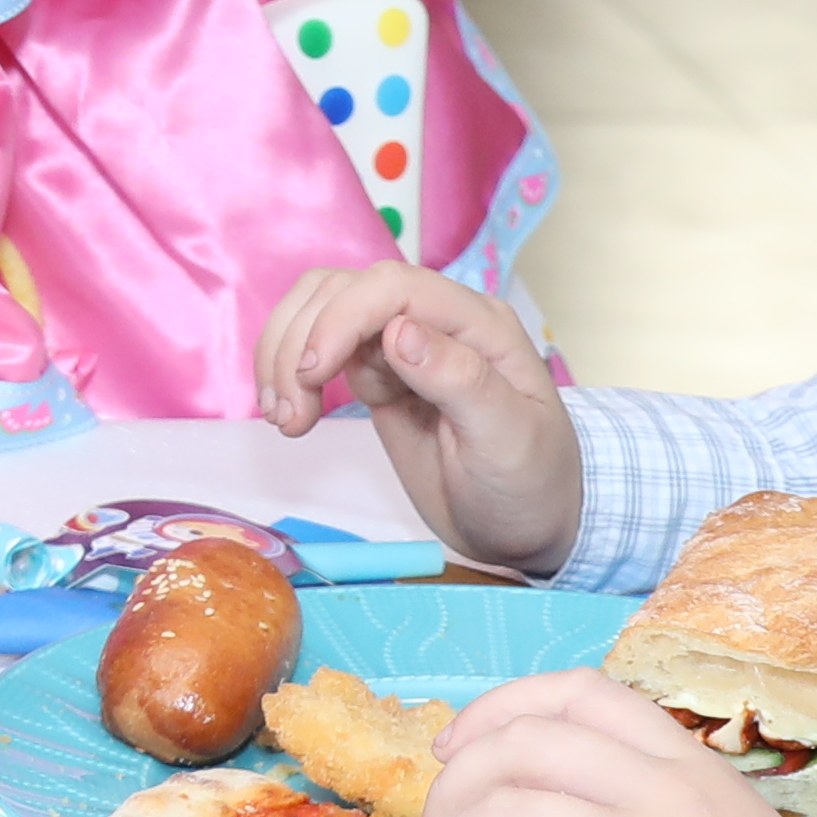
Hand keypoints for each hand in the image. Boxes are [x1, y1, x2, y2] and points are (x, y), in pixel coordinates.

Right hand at [255, 262, 579, 570]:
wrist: (525, 530)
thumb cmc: (530, 486)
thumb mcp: (508, 440)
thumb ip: (461, 381)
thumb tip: (399, 331)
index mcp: (478, 325)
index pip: (394, 287)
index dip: (342, 318)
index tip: (311, 374)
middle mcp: (437, 321)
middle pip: (345, 290)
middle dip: (303, 341)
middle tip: (289, 414)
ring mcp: (404, 346)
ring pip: (322, 310)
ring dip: (285, 354)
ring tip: (285, 419)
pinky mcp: (379, 374)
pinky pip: (321, 348)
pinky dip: (289, 373)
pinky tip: (289, 414)